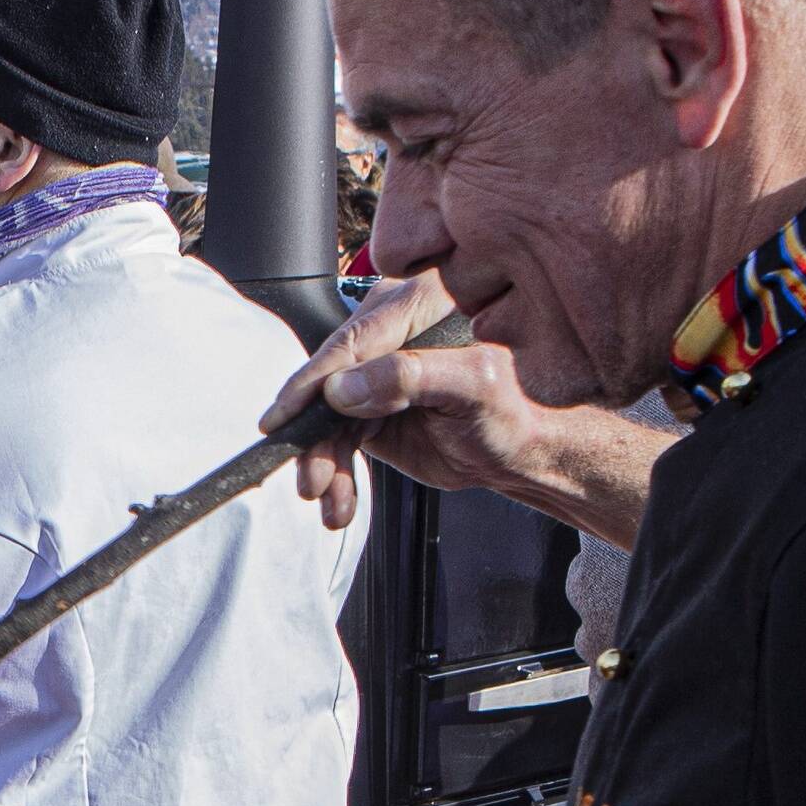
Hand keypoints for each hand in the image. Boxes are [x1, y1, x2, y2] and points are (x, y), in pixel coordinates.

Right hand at [268, 275, 671, 544]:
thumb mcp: (475, 388)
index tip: (285, 414)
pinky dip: (334, 471)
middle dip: (315, 435)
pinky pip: (336, 438)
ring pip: (326, 416)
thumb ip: (412, 377)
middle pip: (331, 380)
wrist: (519, 452)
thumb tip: (344, 389)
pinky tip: (339, 501)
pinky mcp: (368, 407)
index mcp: (420, 304)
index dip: (316, 379)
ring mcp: (375, 372)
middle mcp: (390, 333)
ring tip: (329, 501)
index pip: (356, 340)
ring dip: (322, 462)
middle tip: (312, 479)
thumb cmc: (514, 413)